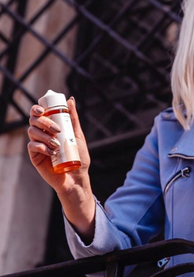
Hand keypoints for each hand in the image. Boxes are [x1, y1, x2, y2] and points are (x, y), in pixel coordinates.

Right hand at [27, 96, 94, 241]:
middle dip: (44, 122)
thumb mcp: (77, 135)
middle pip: (34, 120)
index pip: (39, 114)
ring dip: (45, 136)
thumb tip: (70, 99)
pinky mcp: (35, 156)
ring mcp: (37, 145)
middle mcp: (42, 134)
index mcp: (50, 127)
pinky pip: (32, 146)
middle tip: (58, 130)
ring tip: (58, 144)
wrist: (77, 177)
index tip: (43, 109)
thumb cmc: (78, 156)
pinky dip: (41, 146)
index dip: (37, 108)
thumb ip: (73, 118)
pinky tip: (51, 151)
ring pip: (32, 132)